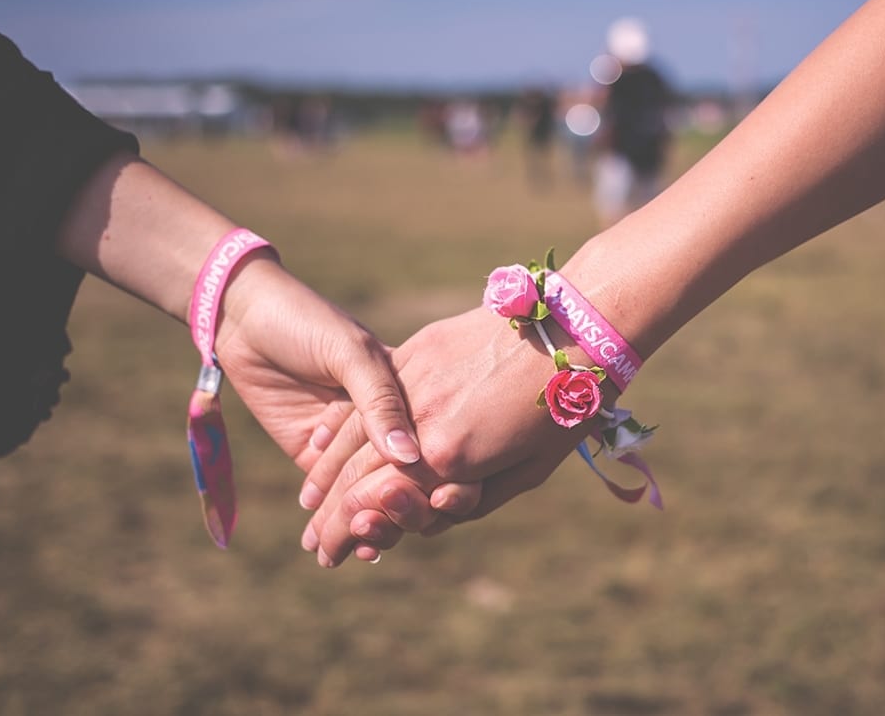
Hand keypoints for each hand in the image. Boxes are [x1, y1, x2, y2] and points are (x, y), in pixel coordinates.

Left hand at [211, 253, 478, 560]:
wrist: (241, 316)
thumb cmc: (305, 321)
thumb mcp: (350, 354)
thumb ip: (379, 402)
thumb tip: (409, 456)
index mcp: (406, 390)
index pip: (432, 441)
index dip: (438, 475)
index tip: (443, 504)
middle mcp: (382, 420)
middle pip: (403, 475)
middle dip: (404, 510)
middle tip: (400, 532)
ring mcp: (347, 441)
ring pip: (370, 492)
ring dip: (375, 524)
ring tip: (371, 547)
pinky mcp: (312, 455)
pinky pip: (334, 496)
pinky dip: (347, 523)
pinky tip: (355, 547)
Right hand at [303, 307, 602, 565]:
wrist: (575, 327)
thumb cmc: (564, 408)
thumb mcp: (526, 472)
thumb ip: (472, 498)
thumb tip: (430, 509)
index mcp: (448, 457)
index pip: (379, 504)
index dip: (350, 534)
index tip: (332, 557)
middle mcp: (421, 421)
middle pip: (358, 476)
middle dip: (332, 517)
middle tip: (315, 547)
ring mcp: (414, 380)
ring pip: (354, 433)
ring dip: (327, 476)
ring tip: (310, 508)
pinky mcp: (418, 350)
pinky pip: (369, 395)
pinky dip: (343, 425)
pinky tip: (323, 445)